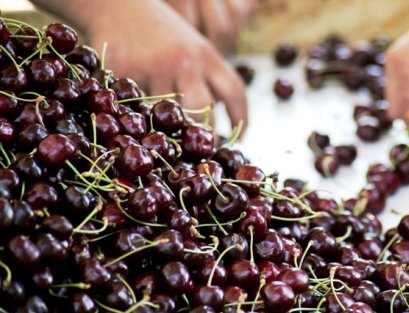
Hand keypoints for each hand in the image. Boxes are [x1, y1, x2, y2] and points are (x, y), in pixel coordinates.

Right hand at [86, 1, 247, 127]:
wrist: (117, 4)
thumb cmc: (159, 32)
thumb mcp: (192, 46)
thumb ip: (206, 76)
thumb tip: (217, 119)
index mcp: (206, 55)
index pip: (235, 91)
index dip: (242, 119)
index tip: (241, 140)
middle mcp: (184, 62)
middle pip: (202, 111)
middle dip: (203, 137)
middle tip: (201, 153)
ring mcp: (154, 67)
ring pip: (165, 116)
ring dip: (166, 130)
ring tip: (164, 138)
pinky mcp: (125, 73)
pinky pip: (134, 108)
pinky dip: (136, 117)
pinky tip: (132, 118)